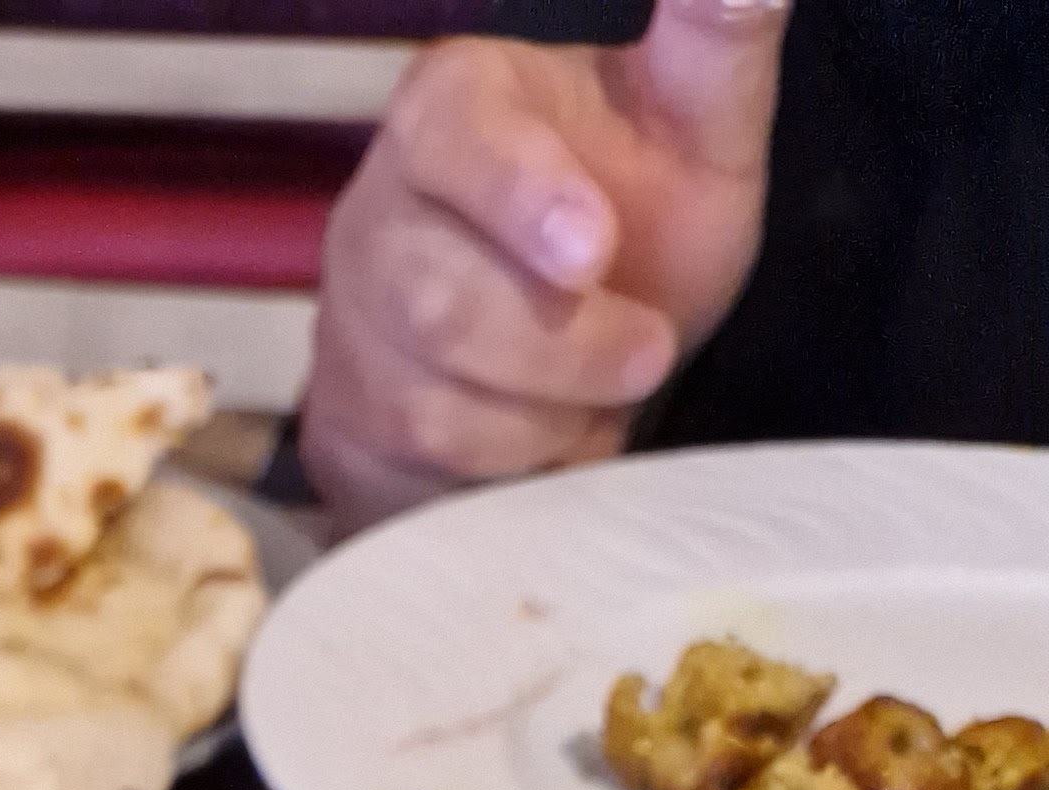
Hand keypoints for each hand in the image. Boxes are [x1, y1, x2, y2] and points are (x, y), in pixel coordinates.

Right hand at [297, 0, 791, 532]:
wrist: (571, 348)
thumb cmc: (637, 217)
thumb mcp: (695, 124)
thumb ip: (718, 37)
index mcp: (453, 105)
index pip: (452, 139)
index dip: (519, 196)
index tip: (593, 247)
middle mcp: (376, 208)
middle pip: (438, 301)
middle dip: (564, 345)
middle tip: (650, 350)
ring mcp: (350, 328)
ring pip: (430, 402)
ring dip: (548, 416)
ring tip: (604, 391)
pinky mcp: (346, 425)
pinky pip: (420, 472)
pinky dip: (514, 470)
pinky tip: (554, 436)